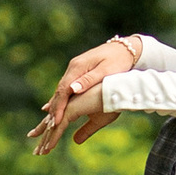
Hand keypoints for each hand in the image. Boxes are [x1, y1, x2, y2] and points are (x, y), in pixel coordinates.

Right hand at [28, 37, 136, 154]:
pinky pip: (67, 87)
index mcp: (78, 67)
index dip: (59, 107)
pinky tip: (55, 107)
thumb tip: (72, 89)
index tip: (56, 122)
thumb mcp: (106, 70)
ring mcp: (76, 68)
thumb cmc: (119, 60)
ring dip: (56, 105)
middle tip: (49, 127)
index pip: (64, 90)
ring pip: (62, 90)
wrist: (126, 48)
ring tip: (49, 122)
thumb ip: (89, 80)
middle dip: (54, 109)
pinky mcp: (80, 71)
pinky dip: (61, 99)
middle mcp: (74, 67)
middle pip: (60, 91)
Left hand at [31, 80, 111, 158]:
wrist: (117, 93)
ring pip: (53, 127)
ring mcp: (68, 107)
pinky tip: (48, 148)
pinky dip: (53, 138)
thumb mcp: (97, 122)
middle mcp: (68, 105)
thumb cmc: (110, 104)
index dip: (50, 130)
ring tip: (39, 153)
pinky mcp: (71, 110)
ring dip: (46, 141)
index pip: (58, 120)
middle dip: (43, 136)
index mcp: (73, 106)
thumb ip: (85, 131)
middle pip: (51, 123)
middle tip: (36, 150)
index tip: (44, 140)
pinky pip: (59, 127)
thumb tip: (75, 141)